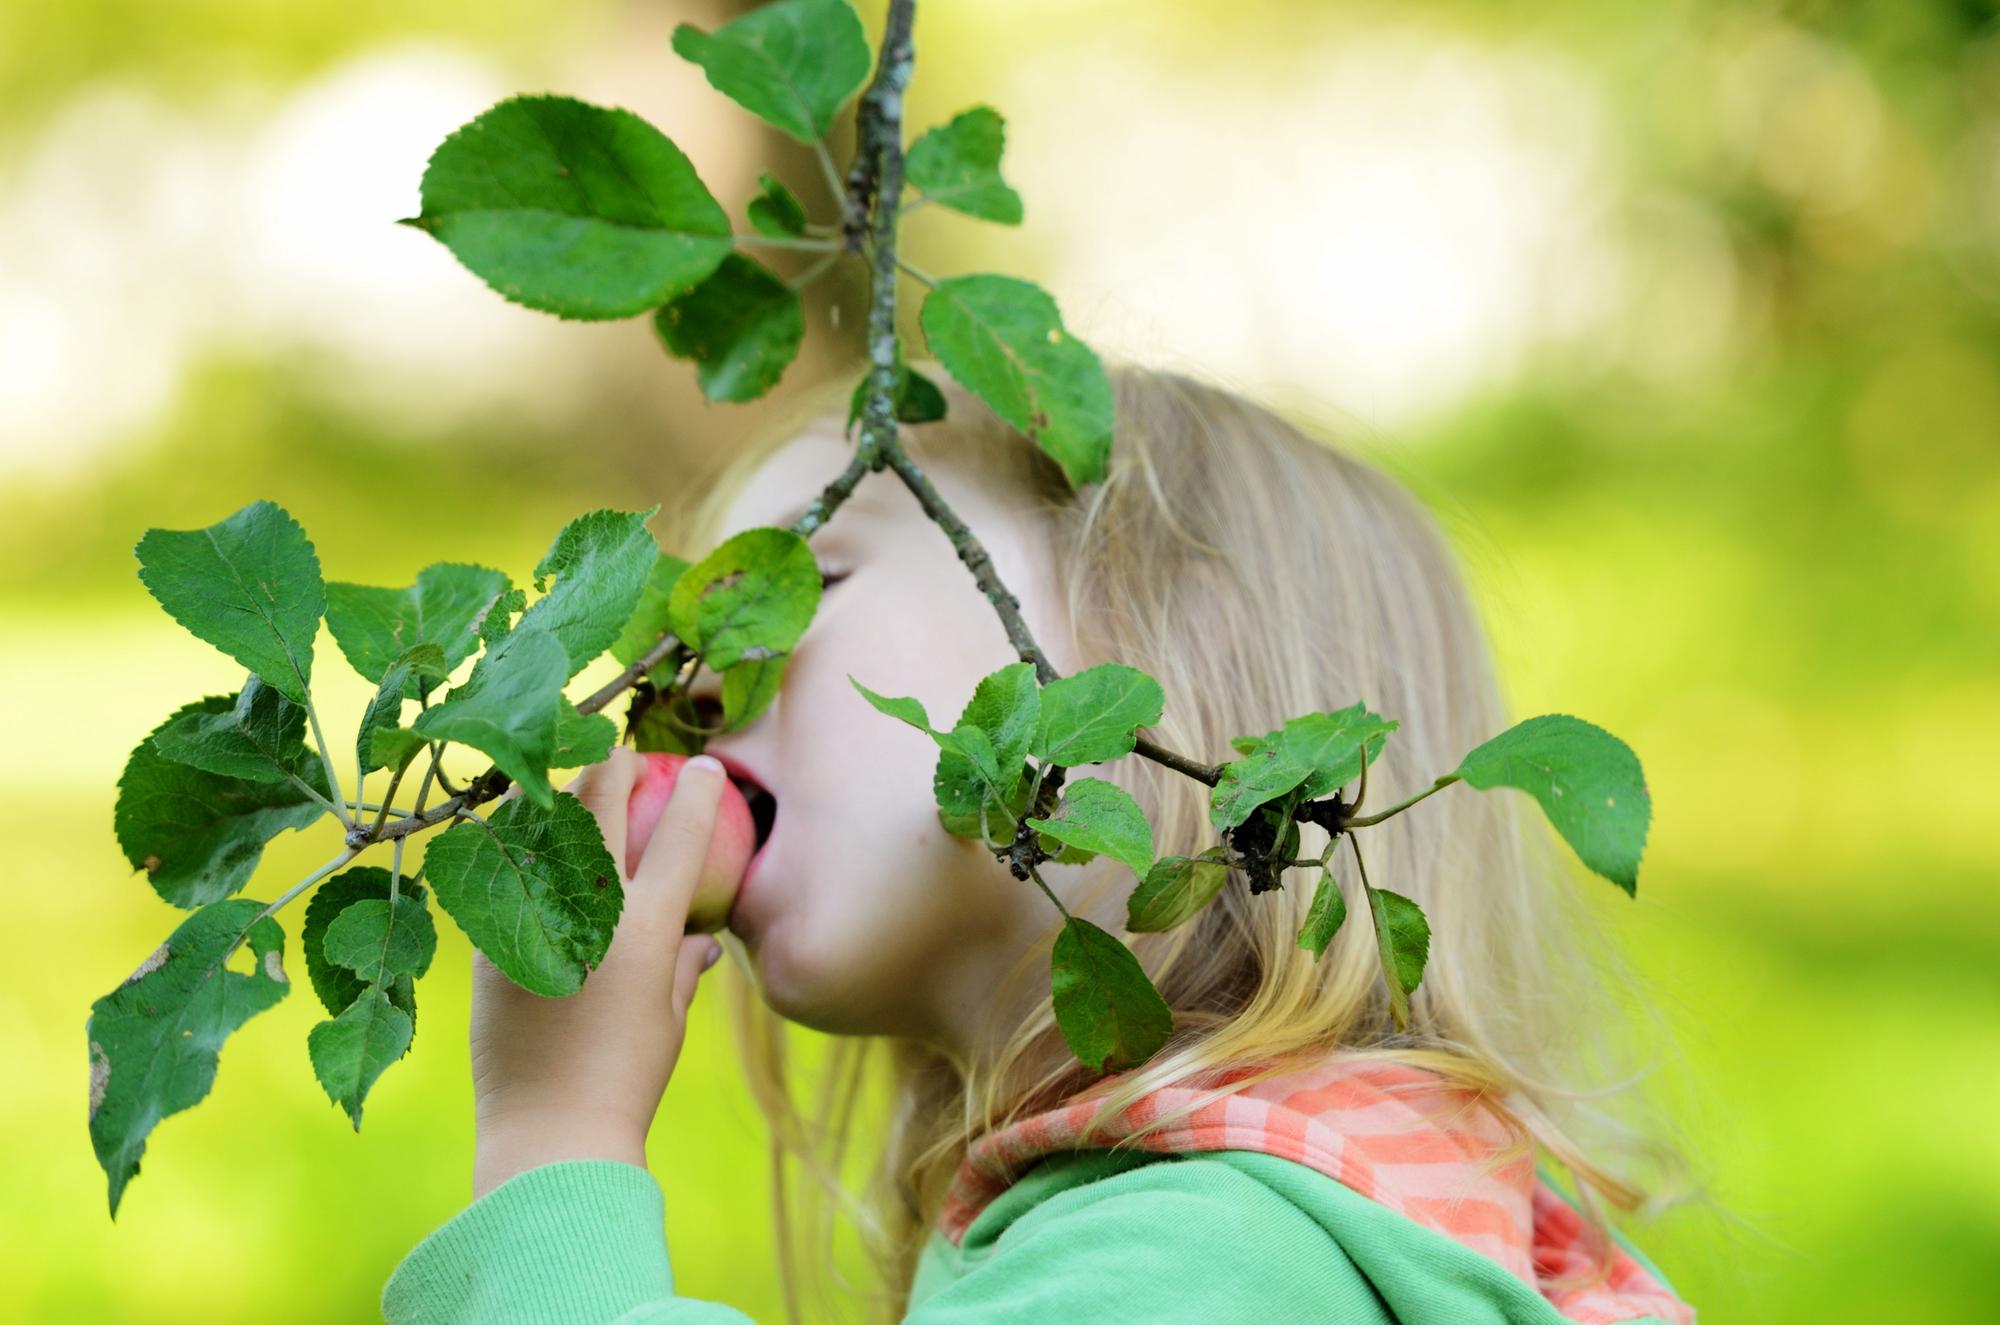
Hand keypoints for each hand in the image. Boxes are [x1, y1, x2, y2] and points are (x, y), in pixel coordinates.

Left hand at [468, 746, 730, 1197]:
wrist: (550, 1130)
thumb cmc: (626, 1078)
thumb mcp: (669, 1018)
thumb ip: (685, 966)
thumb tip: (703, 940)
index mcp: (647, 928)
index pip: (681, 834)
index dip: (696, 790)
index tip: (703, 767)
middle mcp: (590, 912)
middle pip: (600, 804)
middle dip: (615, 763)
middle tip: (623, 751)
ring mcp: (533, 920)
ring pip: (541, 824)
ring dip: (560, 789)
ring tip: (568, 777)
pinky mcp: (488, 942)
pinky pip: (503, 872)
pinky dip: (518, 843)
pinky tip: (520, 833)